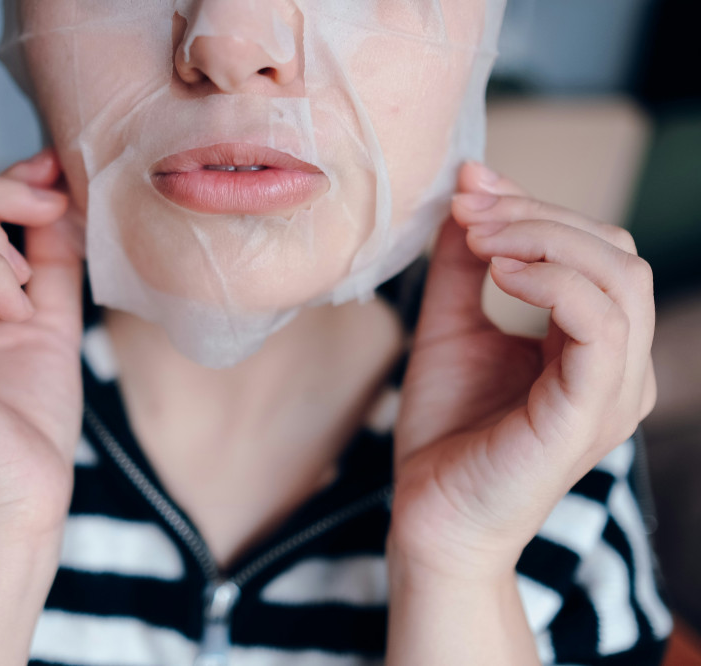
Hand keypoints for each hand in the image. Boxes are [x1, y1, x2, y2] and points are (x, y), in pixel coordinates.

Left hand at [389, 162, 656, 580]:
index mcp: (593, 345)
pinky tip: (499, 270)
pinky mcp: (589, 412)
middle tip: (468, 208)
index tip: (469, 188)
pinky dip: (553, 281)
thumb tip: (470, 184)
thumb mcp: (449, 325)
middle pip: (614, 252)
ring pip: (618, 277)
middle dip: (537, 215)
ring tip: (479, 237)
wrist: (428, 514)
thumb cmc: (445, 429)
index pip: (594, 250)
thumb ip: (462, 263)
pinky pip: (600, 325)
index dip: (535, 207)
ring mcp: (612, 390)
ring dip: (544, 239)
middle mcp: (618, 365)